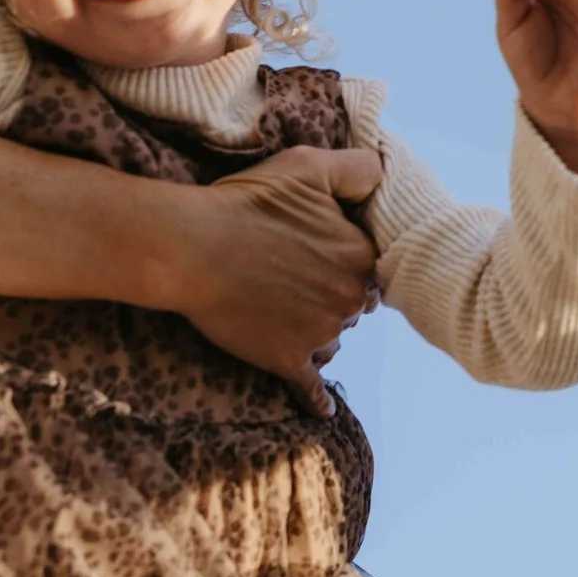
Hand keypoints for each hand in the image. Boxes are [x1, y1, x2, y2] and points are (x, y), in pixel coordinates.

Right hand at [166, 145, 383, 416]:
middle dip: (329, 297)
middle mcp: (349, 298)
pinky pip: (312, 388)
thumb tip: (385, 174)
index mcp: (360, 256)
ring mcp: (320, 333)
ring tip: (280, 315)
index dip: (341, 259)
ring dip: (314, 334)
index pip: (366, 266)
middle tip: (291, 281)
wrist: (192, 249)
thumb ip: (357, 169)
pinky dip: (316, 400)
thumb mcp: (308, 166)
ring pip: (330, 340)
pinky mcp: (288, 361)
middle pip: (350, 305)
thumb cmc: (247, 204)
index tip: (312, 253)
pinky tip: (322, 410)